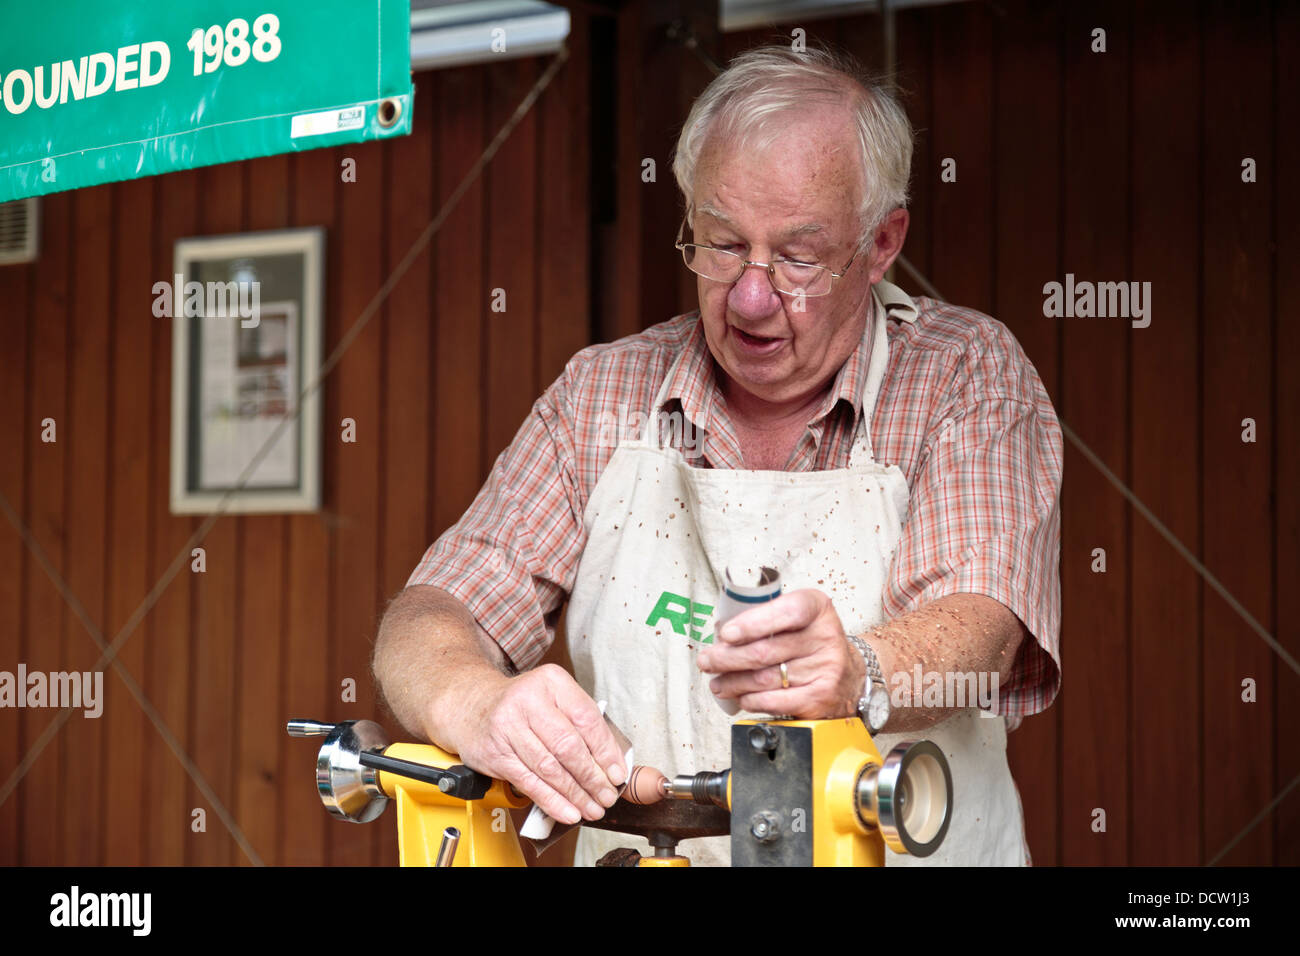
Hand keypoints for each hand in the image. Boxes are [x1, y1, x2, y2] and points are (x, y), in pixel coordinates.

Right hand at [449, 664, 626, 824]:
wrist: (470, 703)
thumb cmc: (520, 703)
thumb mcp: (552, 696)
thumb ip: (581, 722)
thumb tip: (612, 761)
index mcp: (551, 682)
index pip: (586, 719)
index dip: (606, 751)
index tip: (617, 773)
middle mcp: (527, 700)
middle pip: (568, 746)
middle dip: (592, 777)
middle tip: (606, 796)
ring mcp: (508, 727)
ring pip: (549, 768)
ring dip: (575, 794)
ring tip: (592, 808)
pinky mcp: (495, 753)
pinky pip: (529, 783)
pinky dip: (552, 801)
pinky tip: (568, 811)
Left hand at [696, 589, 866, 718]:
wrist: (850, 674)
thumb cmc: (811, 642)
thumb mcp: (797, 618)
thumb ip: (764, 619)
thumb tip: (720, 635)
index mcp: (817, 608)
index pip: (786, 612)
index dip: (753, 623)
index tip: (726, 634)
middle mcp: (825, 637)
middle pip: (765, 651)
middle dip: (727, 658)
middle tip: (707, 661)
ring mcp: (825, 669)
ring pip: (764, 679)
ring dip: (732, 682)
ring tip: (717, 682)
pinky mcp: (820, 698)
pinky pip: (774, 702)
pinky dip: (750, 700)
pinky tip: (741, 697)